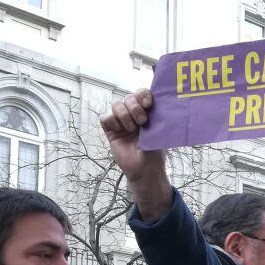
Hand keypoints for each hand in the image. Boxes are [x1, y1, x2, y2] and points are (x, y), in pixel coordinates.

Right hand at [100, 89, 172, 219]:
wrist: (144, 170)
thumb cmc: (154, 153)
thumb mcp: (159, 132)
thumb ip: (156, 117)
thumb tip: (158, 103)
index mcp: (146, 112)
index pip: (142, 94)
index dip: (143, 94)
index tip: (148, 104)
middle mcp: (133, 114)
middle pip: (128, 97)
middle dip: (135, 107)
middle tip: (142, 122)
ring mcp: (121, 122)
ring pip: (116, 104)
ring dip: (124, 114)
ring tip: (132, 129)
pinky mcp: (110, 130)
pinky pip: (105, 117)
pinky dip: (112, 121)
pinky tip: (119, 130)